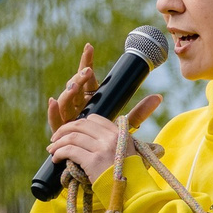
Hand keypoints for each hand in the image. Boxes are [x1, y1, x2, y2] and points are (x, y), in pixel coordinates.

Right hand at [46, 46, 162, 182]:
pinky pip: (55, 118)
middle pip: (76, 85)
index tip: (89, 47)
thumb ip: (139, 112)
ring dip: (70, 91)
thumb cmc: (109, 144)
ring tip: (76, 86)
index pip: (87, 77)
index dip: (86, 61)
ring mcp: (67, 116)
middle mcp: (77, 104)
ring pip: (66, 99)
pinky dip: (53, 110)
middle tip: (88, 72)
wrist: (96, 165)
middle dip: (80, 76)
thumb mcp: (126, 126)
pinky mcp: (60, 130)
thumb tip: (159, 97)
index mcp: (90, 99)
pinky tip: (53, 102)